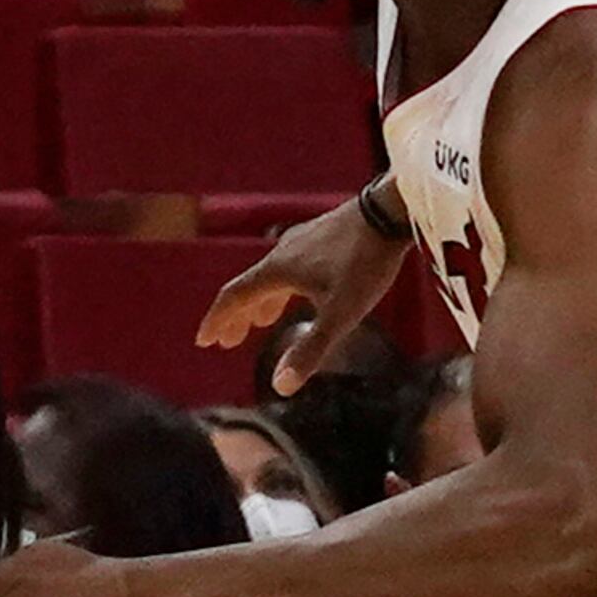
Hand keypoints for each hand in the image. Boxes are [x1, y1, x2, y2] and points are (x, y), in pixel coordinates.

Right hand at [195, 193, 413, 398]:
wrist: (392, 210)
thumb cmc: (365, 263)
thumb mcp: (340, 313)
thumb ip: (310, 349)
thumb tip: (279, 386)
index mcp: (277, 271)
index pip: (234, 297)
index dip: (217, 321)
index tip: (205, 340)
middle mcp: (282, 253)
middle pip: (248, 287)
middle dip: (237, 317)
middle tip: (229, 341)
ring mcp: (301, 241)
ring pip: (271, 276)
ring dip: (261, 302)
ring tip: (261, 320)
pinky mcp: (321, 235)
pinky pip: (291, 266)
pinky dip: (283, 287)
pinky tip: (301, 290)